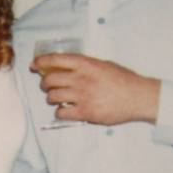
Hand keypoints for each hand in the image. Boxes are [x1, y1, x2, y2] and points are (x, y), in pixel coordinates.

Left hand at [30, 53, 160, 125]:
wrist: (138, 96)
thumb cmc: (124, 80)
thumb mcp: (104, 64)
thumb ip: (87, 65)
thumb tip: (69, 67)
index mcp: (85, 64)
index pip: (55, 59)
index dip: (40, 61)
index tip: (34, 65)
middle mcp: (81, 78)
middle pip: (49, 80)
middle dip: (44, 83)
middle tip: (47, 86)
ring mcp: (82, 96)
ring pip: (53, 97)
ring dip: (51, 98)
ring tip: (57, 98)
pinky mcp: (85, 112)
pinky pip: (62, 113)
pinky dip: (60, 112)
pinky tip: (65, 110)